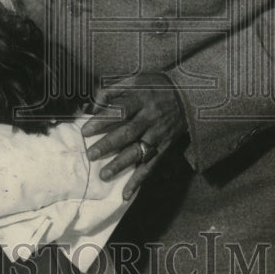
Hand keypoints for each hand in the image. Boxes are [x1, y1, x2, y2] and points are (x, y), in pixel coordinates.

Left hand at [82, 74, 186, 200]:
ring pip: (139, 152)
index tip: (85, 131)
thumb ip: (113, 90)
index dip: (102, 121)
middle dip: (108, 145)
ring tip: (104, 175)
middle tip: (91, 155)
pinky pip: (151, 166)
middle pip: (128, 133)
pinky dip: (138, 181)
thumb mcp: (136, 80)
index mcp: (141, 99)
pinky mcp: (164, 148)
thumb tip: (93, 104)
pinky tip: (125, 193)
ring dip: (121, 164)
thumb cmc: (156, 87)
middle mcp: (150, 118)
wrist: (189, 97)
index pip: (120, 111)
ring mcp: (158, 135)